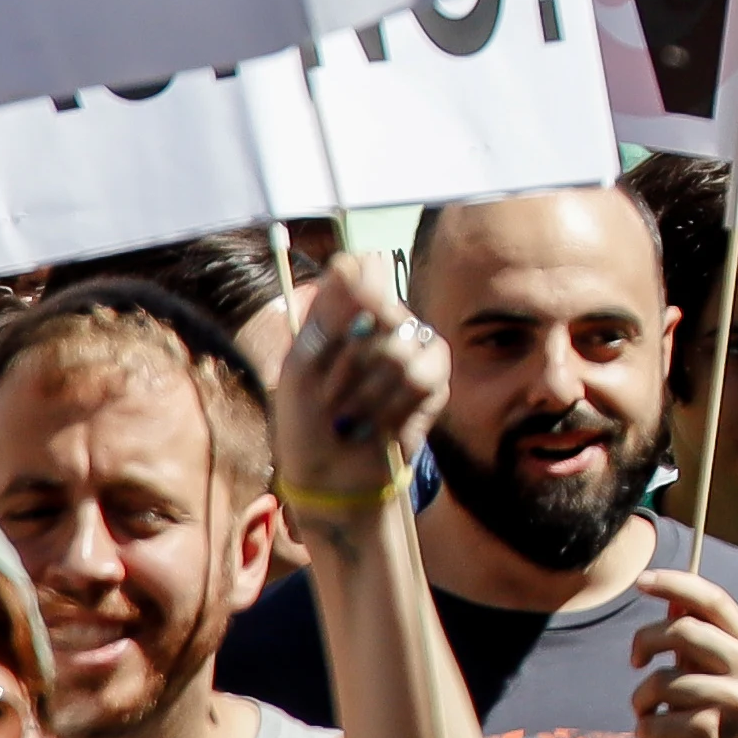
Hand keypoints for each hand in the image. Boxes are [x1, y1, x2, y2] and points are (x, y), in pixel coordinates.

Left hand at [270, 256, 444, 509]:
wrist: (331, 479)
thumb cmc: (305, 423)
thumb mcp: (301, 365)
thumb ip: (329, 312)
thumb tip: (353, 259)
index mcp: (345, 311)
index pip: (362, 270)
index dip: (348, 303)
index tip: (327, 339)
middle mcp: (383, 322)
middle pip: (382, 308)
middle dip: (349, 361)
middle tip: (330, 395)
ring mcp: (413, 349)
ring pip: (402, 346)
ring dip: (369, 391)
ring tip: (351, 416)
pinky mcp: (436, 382)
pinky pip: (425, 376)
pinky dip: (394, 405)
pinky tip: (379, 423)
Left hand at [626, 570, 737, 737]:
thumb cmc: (720, 716)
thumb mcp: (716, 671)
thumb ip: (698, 637)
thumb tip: (670, 598)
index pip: (713, 600)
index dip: (675, 584)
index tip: (641, 581)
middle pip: (684, 631)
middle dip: (645, 641)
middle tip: (635, 660)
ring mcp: (736, 702)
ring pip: (664, 679)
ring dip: (640, 697)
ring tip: (644, 710)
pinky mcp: (714, 734)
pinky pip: (659, 720)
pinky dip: (644, 729)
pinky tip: (650, 735)